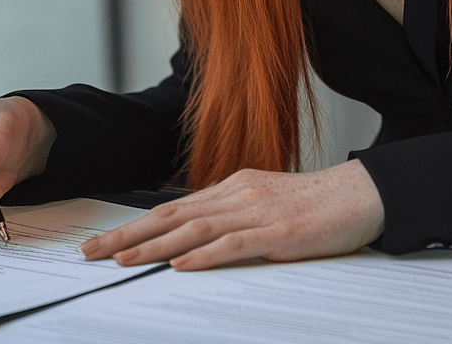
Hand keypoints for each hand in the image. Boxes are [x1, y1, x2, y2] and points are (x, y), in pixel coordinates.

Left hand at [80, 159, 383, 270]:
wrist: (362, 193)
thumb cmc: (317, 205)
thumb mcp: (267, 206)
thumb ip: (232, 218)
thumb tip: (193, 242)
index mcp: (234, 187)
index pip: (173, 209)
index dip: (135, 226)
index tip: (103, 242)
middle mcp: (239, 193)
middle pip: (173, 216)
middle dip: (127, 235)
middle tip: (89, 253)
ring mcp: (258, 210)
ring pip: (196, 229)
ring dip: (154, 247)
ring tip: (121, 260)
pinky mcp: (280, 232)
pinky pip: (235, 244)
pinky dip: (205, 255)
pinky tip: (182, 265)